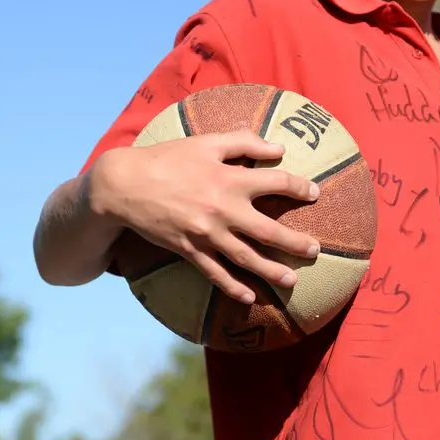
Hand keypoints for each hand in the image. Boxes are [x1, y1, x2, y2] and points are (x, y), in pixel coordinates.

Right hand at [90, 129, 321, 303]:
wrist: (124, 186)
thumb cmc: (167, 158)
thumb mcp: (205, 142)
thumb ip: (243, 142)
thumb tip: (278, 147)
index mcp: (229, 178)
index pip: (275, 182)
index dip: (298, 187)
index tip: (314, 193)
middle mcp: (222, 209)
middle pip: (268, 230)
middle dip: (295, 242)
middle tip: (315, 250)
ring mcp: (206, 234)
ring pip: (246, 258)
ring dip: (272, 271)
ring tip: (293, 281)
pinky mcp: (190, 250)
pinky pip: (215, 274)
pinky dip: (232, 287)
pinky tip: (249, 297)